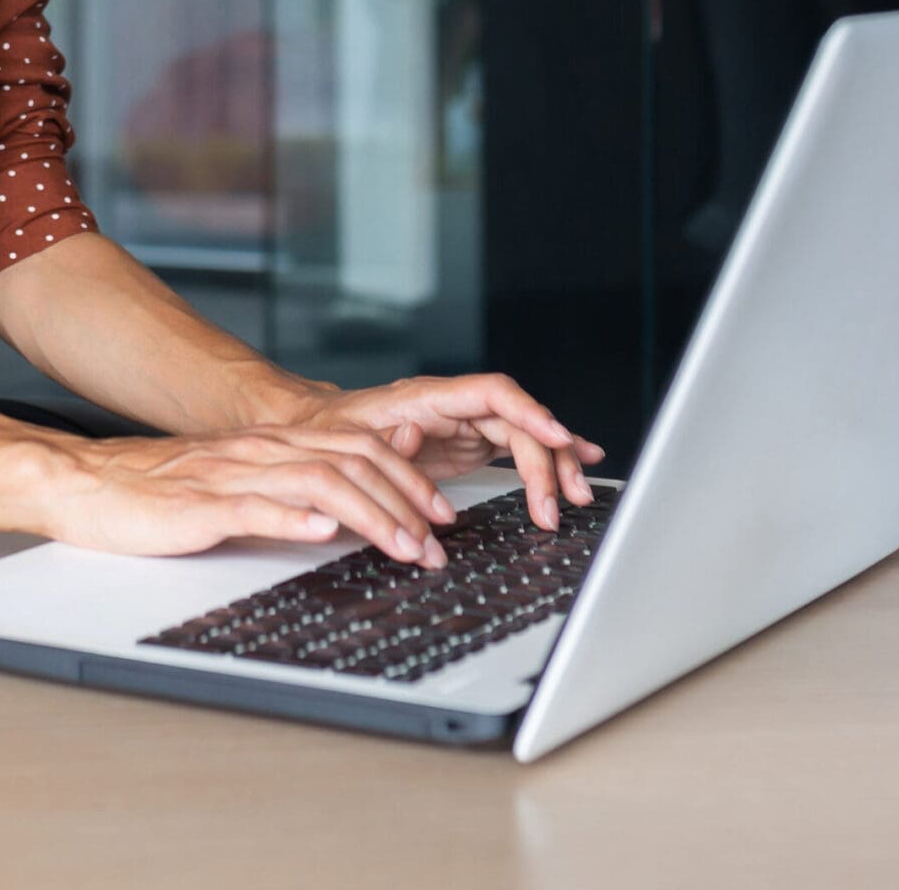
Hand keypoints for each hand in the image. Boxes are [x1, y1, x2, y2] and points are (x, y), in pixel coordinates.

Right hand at [32, 426, 461, 567]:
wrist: (83, 483)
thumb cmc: (152, 494)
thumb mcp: (232, 488)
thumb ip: (282, 494)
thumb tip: (341, 516)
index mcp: (268, 446)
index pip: (356, 449)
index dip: (407, 479)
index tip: (440, 515)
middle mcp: (257, 452)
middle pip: (351, 461)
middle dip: (405, 501)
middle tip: (438, 541)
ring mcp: (229, 476)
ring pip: (317, 481)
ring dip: (370, 515)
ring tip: (404, 546)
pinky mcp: (197, 506)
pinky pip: (252, 506)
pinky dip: (292, 516)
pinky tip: (320, 530)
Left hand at [287, 373, 605, 529]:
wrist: (318, 431)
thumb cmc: (331, 434)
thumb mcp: (346, 442)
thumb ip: (384, 441)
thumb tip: (416, 437)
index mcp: (427, 397)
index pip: (491, 394)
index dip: (528, 413)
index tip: (557, 437)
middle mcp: (454, 406)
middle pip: (517, 423)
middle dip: (546, 460)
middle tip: (558, 505)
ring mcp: (465, 424)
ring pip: (525, 437)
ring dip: (555, 466)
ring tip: (578, 497)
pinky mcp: (470, 443)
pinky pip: (518, 448)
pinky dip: (548, 458)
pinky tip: (580, 461)